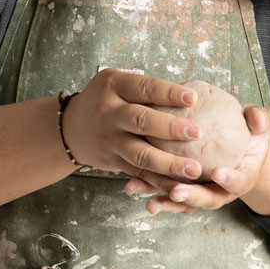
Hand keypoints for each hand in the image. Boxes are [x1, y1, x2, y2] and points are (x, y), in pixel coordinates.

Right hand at [60, 68, 205, 180]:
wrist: (71, 128)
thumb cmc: (106, 98)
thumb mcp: (117, 80)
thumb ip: (145, 86)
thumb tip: (188, 93)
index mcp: (114, 86)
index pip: (144, 88)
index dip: (168, 93)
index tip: (193, 98)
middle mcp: (110, 113)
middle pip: (141, 121)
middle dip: (170, 128)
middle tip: (197, 132)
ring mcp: (111, 140)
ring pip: (141, 154)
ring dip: (168, 164)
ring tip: (194, 169)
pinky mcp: (114, 162)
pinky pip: (139, 174)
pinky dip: (159, 183)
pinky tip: (180, 188)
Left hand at [122, 104, 269, 213]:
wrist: (239, 146)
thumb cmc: (248, 133)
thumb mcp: (258, 125)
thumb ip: (259, 121)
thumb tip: (257, 119)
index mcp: (242, 176)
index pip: (238, 182)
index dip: (229, 180)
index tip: (218, 173)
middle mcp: (221, 190)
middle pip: (207, 199)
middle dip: (191, 198)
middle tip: (176, 192)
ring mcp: (201, 191)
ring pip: (184, 202)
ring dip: (166, 202)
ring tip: (148, 201)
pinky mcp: (182, 186)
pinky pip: (166, 191)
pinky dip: (151, 191)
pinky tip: (132, 186)